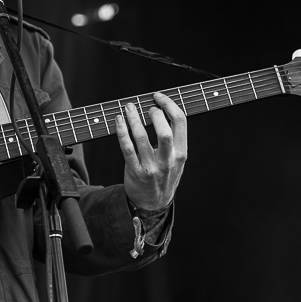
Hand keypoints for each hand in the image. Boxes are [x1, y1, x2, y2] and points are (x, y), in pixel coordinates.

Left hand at [115, 92, 187, 210]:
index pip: (180, 122)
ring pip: (141, 137)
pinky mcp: (135, 172)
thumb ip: (174, 139)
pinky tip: (119, 121)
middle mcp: (168, 160)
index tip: (158, 97)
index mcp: (181, 153)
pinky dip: (121, 131)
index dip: (169, 104)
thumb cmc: (165, 176)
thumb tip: (161, 109)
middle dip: (153, 113)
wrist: (153, 204)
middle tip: (146, 106)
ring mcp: (151, 167)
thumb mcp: (177, 160)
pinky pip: (126, 148)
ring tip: (129, 107)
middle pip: (164, 130)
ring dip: (133, 118)